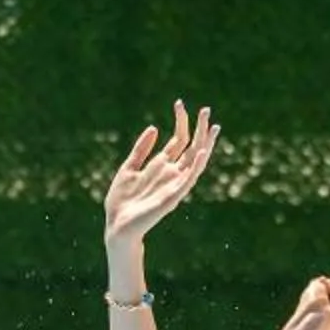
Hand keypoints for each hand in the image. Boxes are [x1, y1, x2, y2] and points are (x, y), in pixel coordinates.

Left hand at [103, 101, 219, 246]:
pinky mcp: (172, 198)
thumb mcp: (128, 168)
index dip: (181, 121)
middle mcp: (172, 174)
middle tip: (206, 109)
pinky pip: (187, 181)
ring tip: (213, 127)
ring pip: (195, 162)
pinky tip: (200, 153)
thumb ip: (141, 149)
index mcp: (162, 166)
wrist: (116, 226)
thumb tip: (154, 127)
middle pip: (191, 147)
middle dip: (199, 128)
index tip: (179, 103)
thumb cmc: (121, 201)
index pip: (179, 140)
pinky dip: (195, 167)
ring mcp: (174, 185)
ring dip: (205, 144)